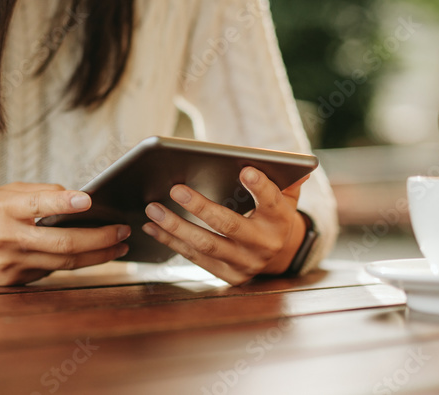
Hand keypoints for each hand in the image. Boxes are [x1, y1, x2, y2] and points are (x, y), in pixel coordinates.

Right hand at [0, 182, 129, 285]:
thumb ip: (36, 194)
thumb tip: (75, 197)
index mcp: (2, 210)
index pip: (38, 204)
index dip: (65, 203)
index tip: (90, 200)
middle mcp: (7, 239)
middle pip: (62, 244)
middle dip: (100, 239)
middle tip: (124, 230)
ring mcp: (10, 266)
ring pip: (63, 264)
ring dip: (97, 256)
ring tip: (119, 245)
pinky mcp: (12, 283)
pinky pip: (50, 272)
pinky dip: (73, 264)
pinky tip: (92, 255)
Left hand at [141, 167, 308, 285]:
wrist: (280, 254)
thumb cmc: (274, 213)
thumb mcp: (285, 195)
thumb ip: (284, 176)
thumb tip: (286, 163)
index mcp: (280, 220)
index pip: (273, 201)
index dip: (260, 187)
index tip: (245, 170)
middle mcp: (264, 244)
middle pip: (229, 225)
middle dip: (200, 207)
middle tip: (176, 189)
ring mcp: (245, 263)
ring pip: (206, 244)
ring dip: (176, 226)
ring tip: (153, 209)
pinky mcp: (229, 276)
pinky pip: (195, 258)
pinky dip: (171, 242)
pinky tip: (152, 227)